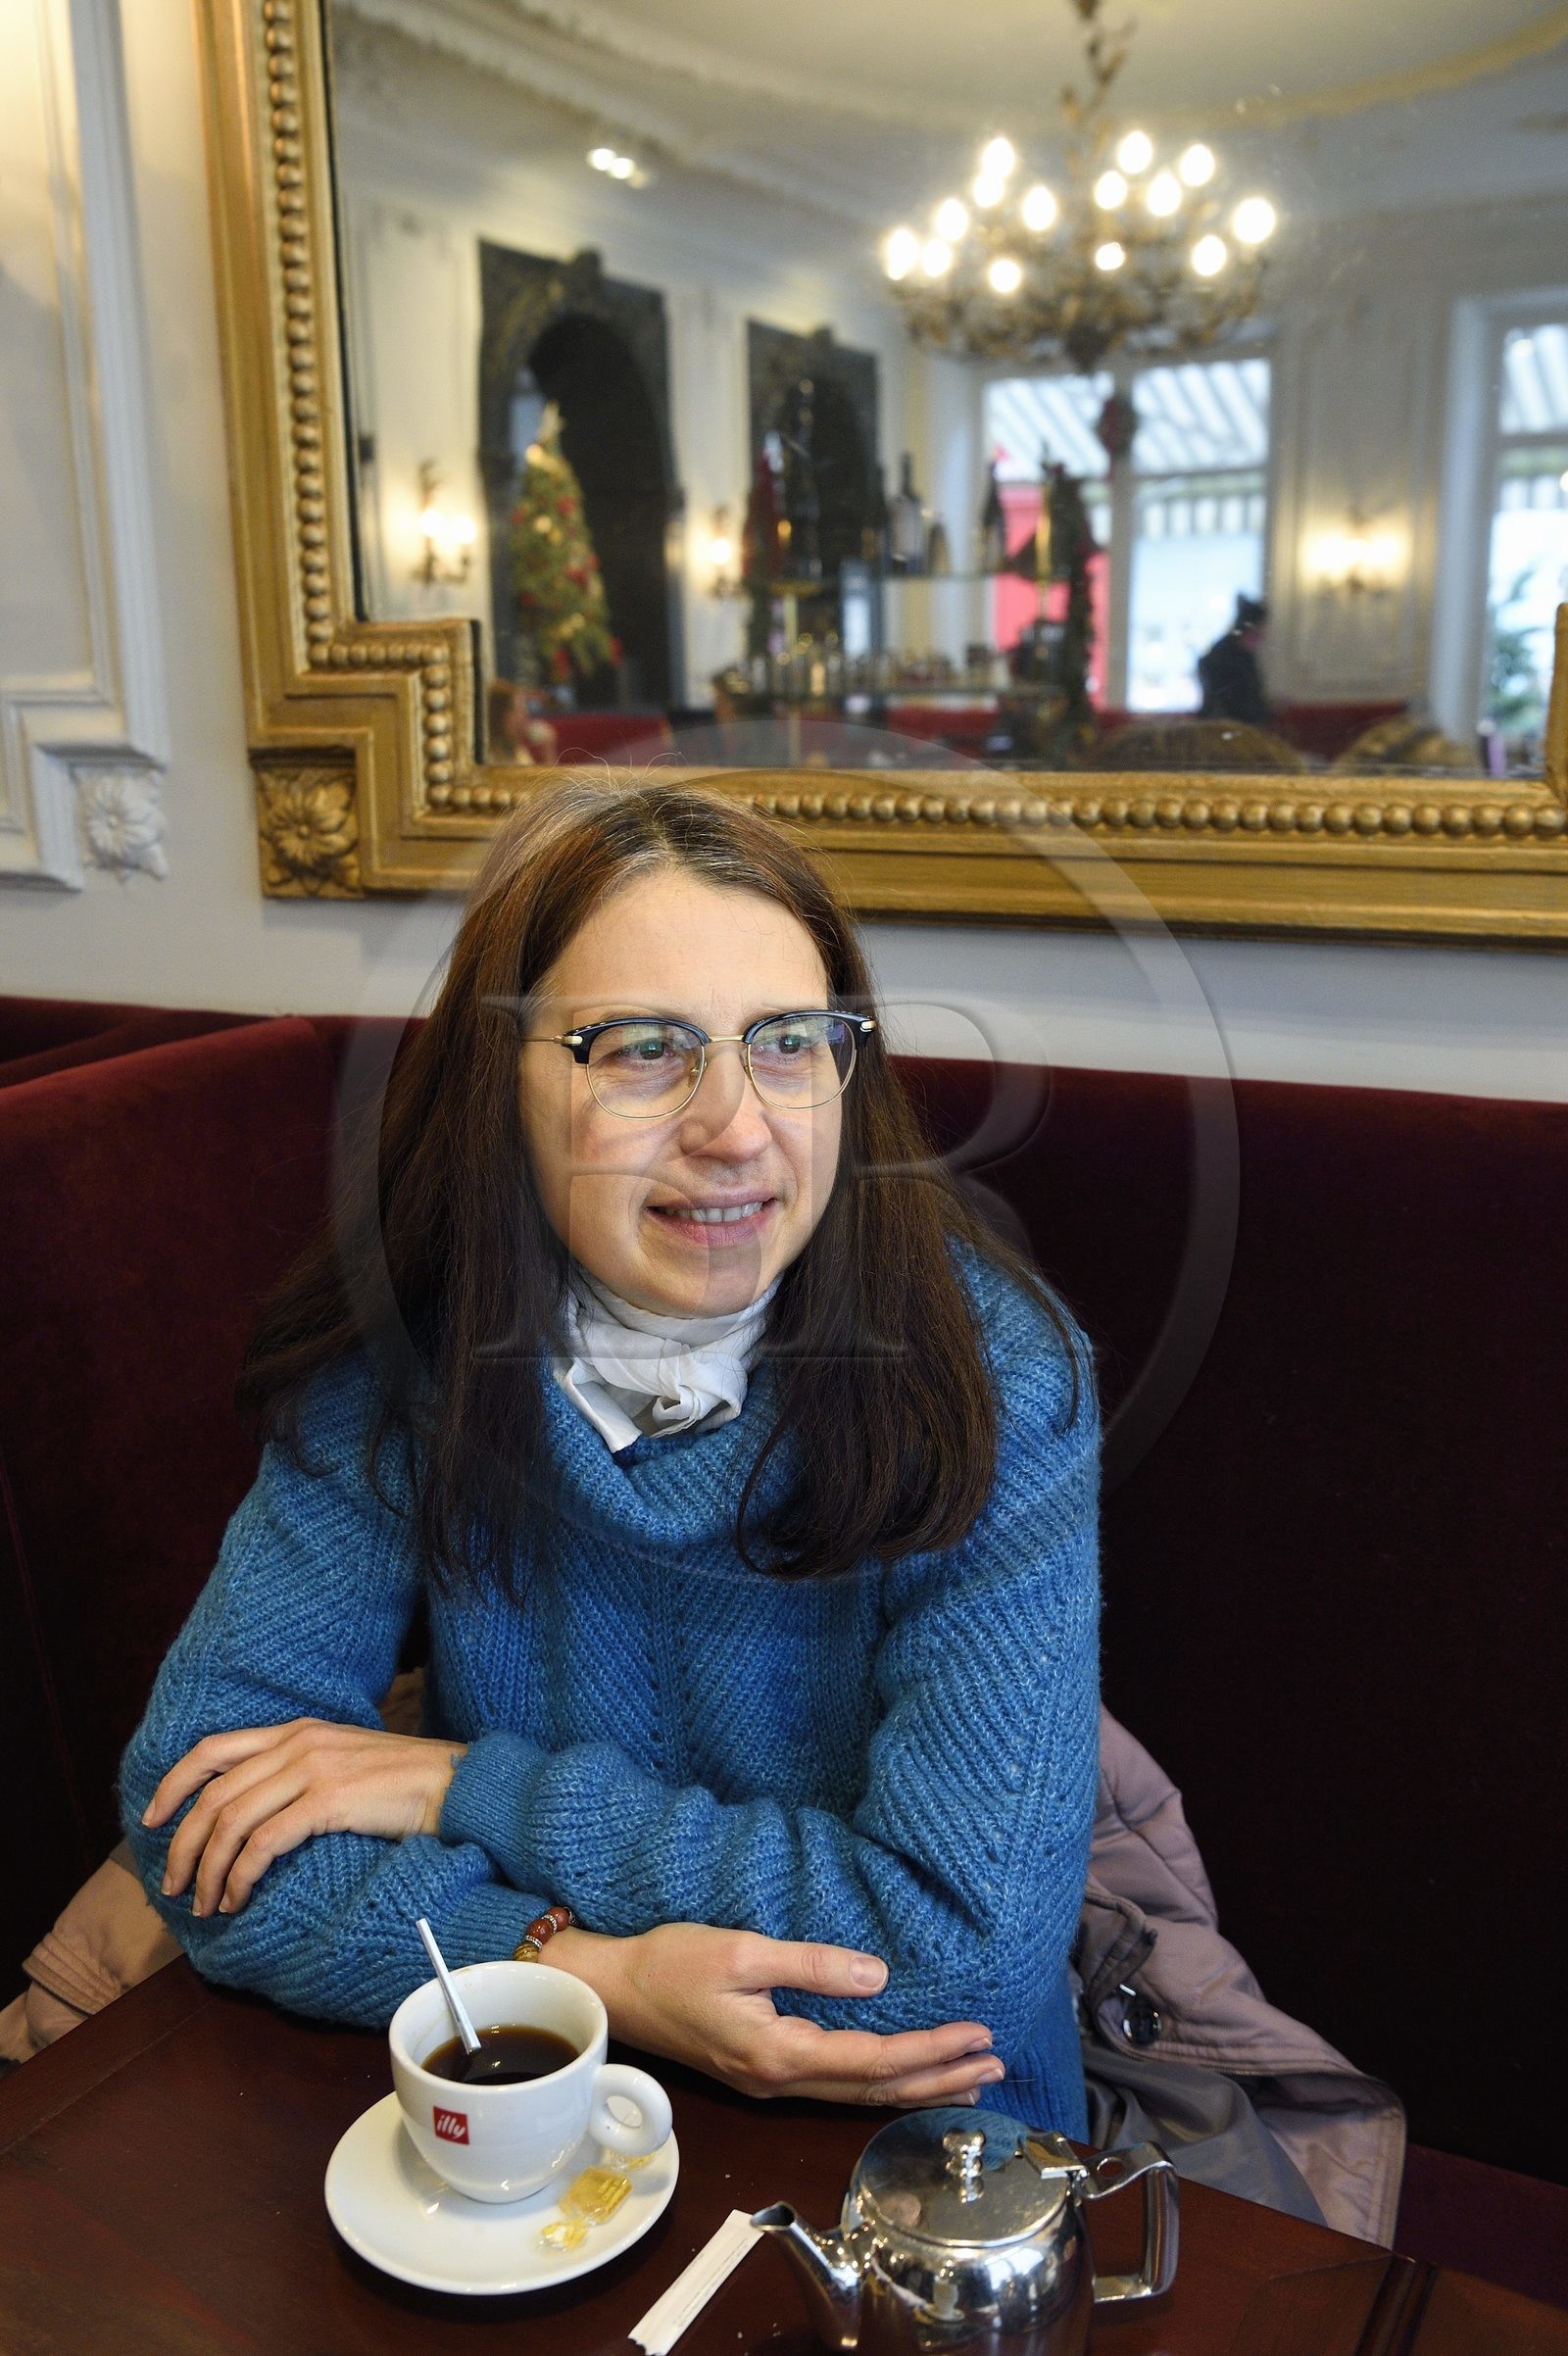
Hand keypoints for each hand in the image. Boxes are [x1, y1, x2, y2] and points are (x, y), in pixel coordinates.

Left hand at [141, 1721, 468, 1917]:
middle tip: (171, 1885)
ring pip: (231, 1820)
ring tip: (204, 1905)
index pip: (212, 1748)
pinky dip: (240, 1876)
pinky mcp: (329, 1799)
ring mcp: (312, 1768)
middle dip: (183, 1844)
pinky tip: (237, 1899)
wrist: (458, 1784)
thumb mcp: (343, 1763)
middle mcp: (297, 1742)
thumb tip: (256, 1816)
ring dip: (207, 1870)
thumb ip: (300, 1774)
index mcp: (296, 1729)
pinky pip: (263, 1843)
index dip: (173, 1783)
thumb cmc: (406, 1783)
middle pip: (213, 1792)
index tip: (151, 1819)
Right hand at [545, 1923, 1005, 2107]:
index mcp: (779, 2052)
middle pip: (875, 2088)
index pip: (874, 2058)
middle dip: (940, 2078)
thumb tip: (878, 1976)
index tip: (978, 2035)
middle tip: (996, 2065)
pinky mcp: (764, 2073)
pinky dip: (882, 2082)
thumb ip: (812, 1964)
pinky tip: (904, 2075)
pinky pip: (838, 2086)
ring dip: (917, 2085)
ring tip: (969, 2078)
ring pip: (859, 2094)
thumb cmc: (672, 1963)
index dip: (931, 2050)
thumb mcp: (742, 1951)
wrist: (616, 1992)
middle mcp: (781, 2080)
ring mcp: (771, 2084)